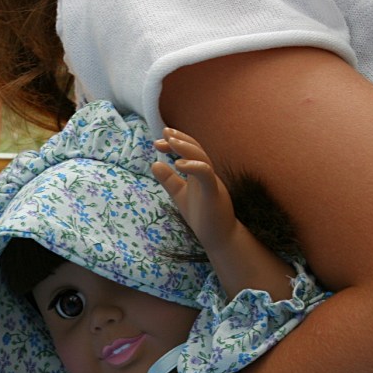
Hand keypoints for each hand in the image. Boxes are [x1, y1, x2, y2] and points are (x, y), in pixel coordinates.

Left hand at [152, 128, 238, 251]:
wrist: (218, 237)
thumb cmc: (201, 216)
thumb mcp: (180, 195)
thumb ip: (169, 180)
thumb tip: (154, 163)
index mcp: (199, 173)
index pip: (189, 150)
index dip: (174, 143)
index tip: (157, 142)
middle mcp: (207, 174)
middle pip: (196, 148)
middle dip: (180, 139)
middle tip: (164, 134)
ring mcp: (212, 182)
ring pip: (202, 157)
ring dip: (186, 147)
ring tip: (170, 142)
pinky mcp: (214, 193)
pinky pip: (206, 174)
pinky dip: (193, 166)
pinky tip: (178, 164)